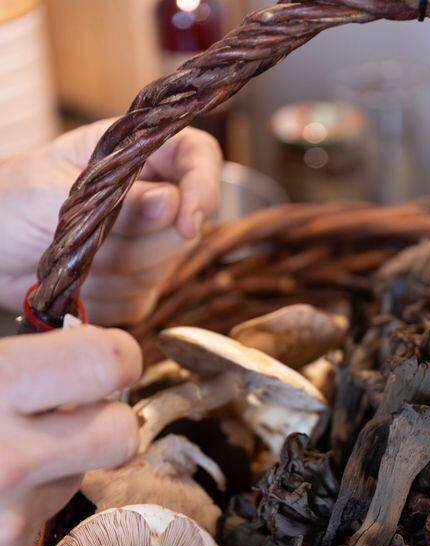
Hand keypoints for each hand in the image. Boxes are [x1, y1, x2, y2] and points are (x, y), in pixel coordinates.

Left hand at [0, 121, 221, 324]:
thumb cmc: (6, 206)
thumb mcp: (51, 192)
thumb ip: (116, 201)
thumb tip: (170, 203)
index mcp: (131, 154)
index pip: (196, 156)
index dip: (204, 185)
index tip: (191, 220)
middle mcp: (147, 197)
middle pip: (185, 226)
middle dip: (142, 242)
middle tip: (94, 240)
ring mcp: (145, 245)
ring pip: (164, 269)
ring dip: (115, 272)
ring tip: (74, 261)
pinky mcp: (135, 286)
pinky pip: (141, 301)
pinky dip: (106, 298)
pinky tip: (78, 283)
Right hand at [0, 326, 141, 545]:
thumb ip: (18, 352)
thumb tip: (76, 329)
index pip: (109, 361)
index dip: (113, 354)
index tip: (98, 355)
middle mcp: (9, 458)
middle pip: (121, 432)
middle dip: (103, 417)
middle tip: (63, 407)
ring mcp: (9, 519)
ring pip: (80, 479)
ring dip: (56, 464)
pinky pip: (40, 519)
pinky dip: (19, 505)